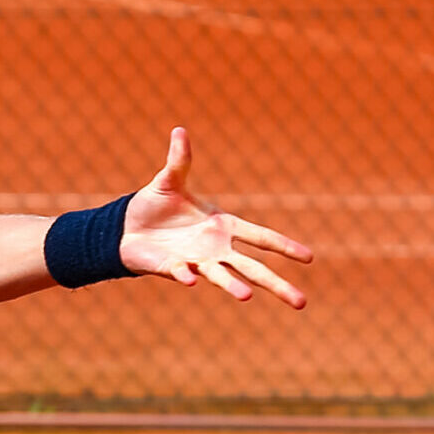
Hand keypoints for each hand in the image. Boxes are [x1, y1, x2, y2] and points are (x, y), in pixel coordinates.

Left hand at [120, 127, 313, 307]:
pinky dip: (185, 275)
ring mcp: (196, 261)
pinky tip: (191, 281)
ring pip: (222, 277)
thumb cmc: (152, 205)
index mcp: (223, 225)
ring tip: (247, 297)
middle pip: (253, 268)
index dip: (284, 246)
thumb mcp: (169, 181)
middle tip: (301, 303)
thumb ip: (179, 160)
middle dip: (277, 284)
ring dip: (233, 286)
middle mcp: (216, 248)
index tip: (309, 257)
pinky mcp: (173, 268)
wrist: (124, 228)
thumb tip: (179, 130)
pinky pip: (182, 272)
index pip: (261, 237)